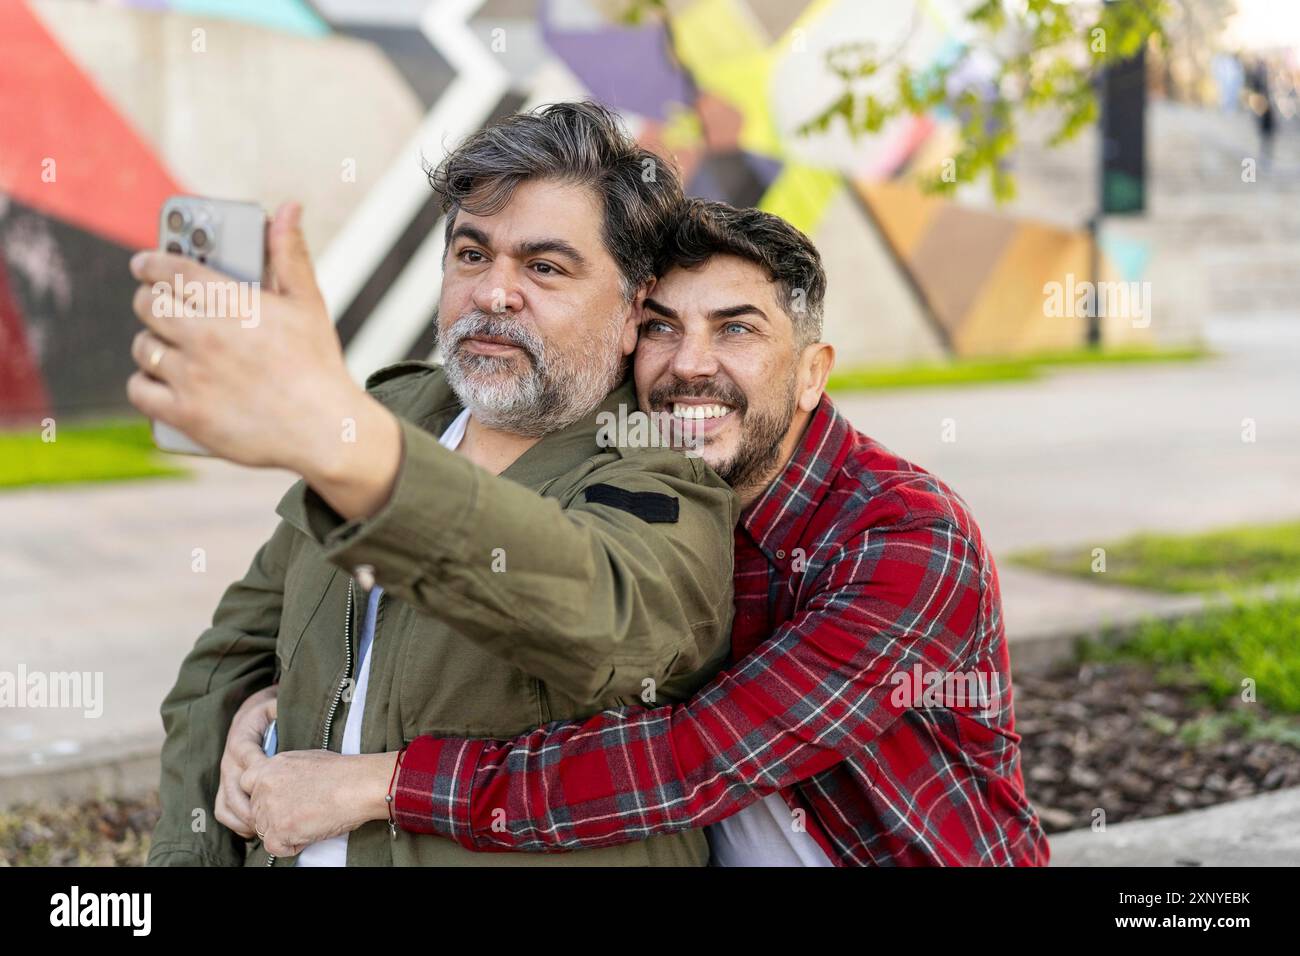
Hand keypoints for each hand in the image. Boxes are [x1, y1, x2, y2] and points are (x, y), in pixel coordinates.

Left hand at [126, 202, 400, 516]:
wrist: (326, 430)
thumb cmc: (318, 365)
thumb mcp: (309, 303)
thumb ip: (290, 253)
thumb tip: (289, 209)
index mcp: (233, 304)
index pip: (172, 269)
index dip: (151, 261)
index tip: (144, 263)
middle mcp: (205, 336)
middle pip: (149, 305)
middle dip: (149, 300)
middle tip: (157, 304)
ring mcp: (192, 376)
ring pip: (143, 346)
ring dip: (149, 341)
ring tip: (163, 344)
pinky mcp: (186, 414)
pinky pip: (139, 390)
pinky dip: (144, 383)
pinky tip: (157, 380)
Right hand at [214, 685, 278, 838]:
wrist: (249, 715)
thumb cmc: (268, 711)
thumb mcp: (275, 704)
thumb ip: (281, 709)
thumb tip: (291, 714)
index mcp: (241, 738)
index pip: (246, 756)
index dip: (259, 770)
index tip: (277, 783)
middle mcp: (229, 760)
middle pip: (234, 788)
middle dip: (253, 806)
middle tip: (275, 817)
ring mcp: (225, 775)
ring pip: (225, 804)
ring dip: (243, 819)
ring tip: (265, 827)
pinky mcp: (225, 787)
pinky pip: (223, 810)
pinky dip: (236, 823)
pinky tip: (255, 828)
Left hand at [241, 750, 395, 856]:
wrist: (357, 785)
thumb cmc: (342, 771)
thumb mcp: (304, 759)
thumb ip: (283, 771)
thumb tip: (282, 783)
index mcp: (269, 766)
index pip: (246, 784)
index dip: (262, 795)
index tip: (278, 799)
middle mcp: (263, 786)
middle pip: (256, 811)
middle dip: (275, 816)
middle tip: (302, 811)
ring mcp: (269, 808)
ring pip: (265, 830)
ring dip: (285, 830)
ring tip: (311, 818)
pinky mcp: (278, 830)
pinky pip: (275, 848)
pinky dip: (293, 845)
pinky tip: (311, 830)